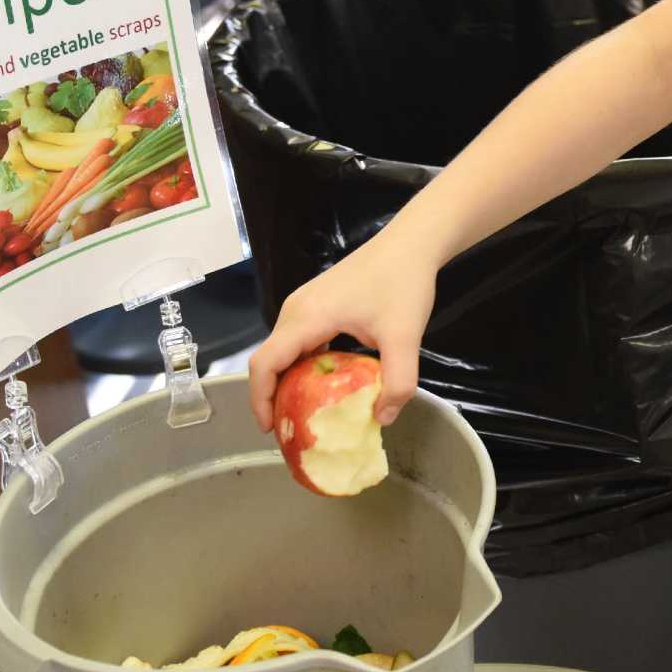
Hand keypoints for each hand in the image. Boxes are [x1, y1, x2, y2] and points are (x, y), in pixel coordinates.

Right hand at [246, 221, 437, 431]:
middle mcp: (297, 309)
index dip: (260, 399)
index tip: (271, 429)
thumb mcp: (405, 338)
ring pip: (284, 350)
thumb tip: (382, 418)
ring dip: (288, 381)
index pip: (265, 363)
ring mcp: (305, 303)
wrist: (412, 242)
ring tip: (305, 412)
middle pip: (269, 359)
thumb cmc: (403, 284)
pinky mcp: (318, 302)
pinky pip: (299, 340)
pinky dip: (303, 364)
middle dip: (273, 397)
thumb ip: (397, 382)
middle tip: (292, 429)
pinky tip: (324, 383)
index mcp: (307, 318)